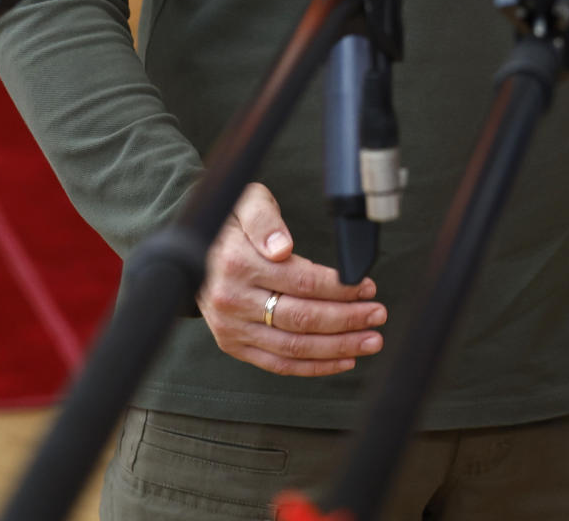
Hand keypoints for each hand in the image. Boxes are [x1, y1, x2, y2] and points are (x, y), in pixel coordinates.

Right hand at [198, 182, 386, 377]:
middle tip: (377, 314)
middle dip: (347, 319)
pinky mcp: (232, 344)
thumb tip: (282, 248)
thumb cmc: (229, 221)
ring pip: (293, 347)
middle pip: (302, 318)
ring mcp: (231, 327)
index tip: (366, 286)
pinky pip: (277, 363)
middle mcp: (232, 299)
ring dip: (337, 347)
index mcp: (238, 263)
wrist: (190, 246)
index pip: (301, 282)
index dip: (339, 288)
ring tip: (370, 341)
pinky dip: (313, 366)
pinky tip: (342, 359)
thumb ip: (266, 220)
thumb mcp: (247, 202)